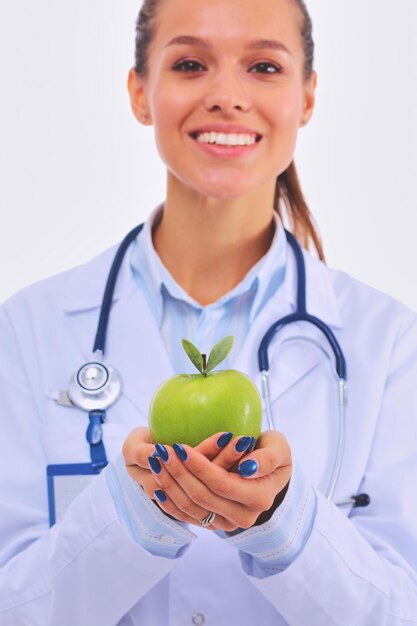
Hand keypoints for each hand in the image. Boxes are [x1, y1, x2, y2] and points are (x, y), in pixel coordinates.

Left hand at [125, 429, 291, 531]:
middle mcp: (243, 517)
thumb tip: (247, 467)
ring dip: (169, 485)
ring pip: (191, 508)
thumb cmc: (273, 453)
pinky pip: (187, 517)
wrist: (271, 475)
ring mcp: (227, 524)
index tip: (180, 447)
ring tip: (156, 462)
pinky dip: (171, 503)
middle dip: (178, 473)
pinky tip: (157, 486)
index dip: (198, 466)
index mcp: (258, 498)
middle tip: (162, 450)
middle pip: (202, 497)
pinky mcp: (214, 524)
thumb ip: (268, 457)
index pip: (221, 483)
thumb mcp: (279, 448)